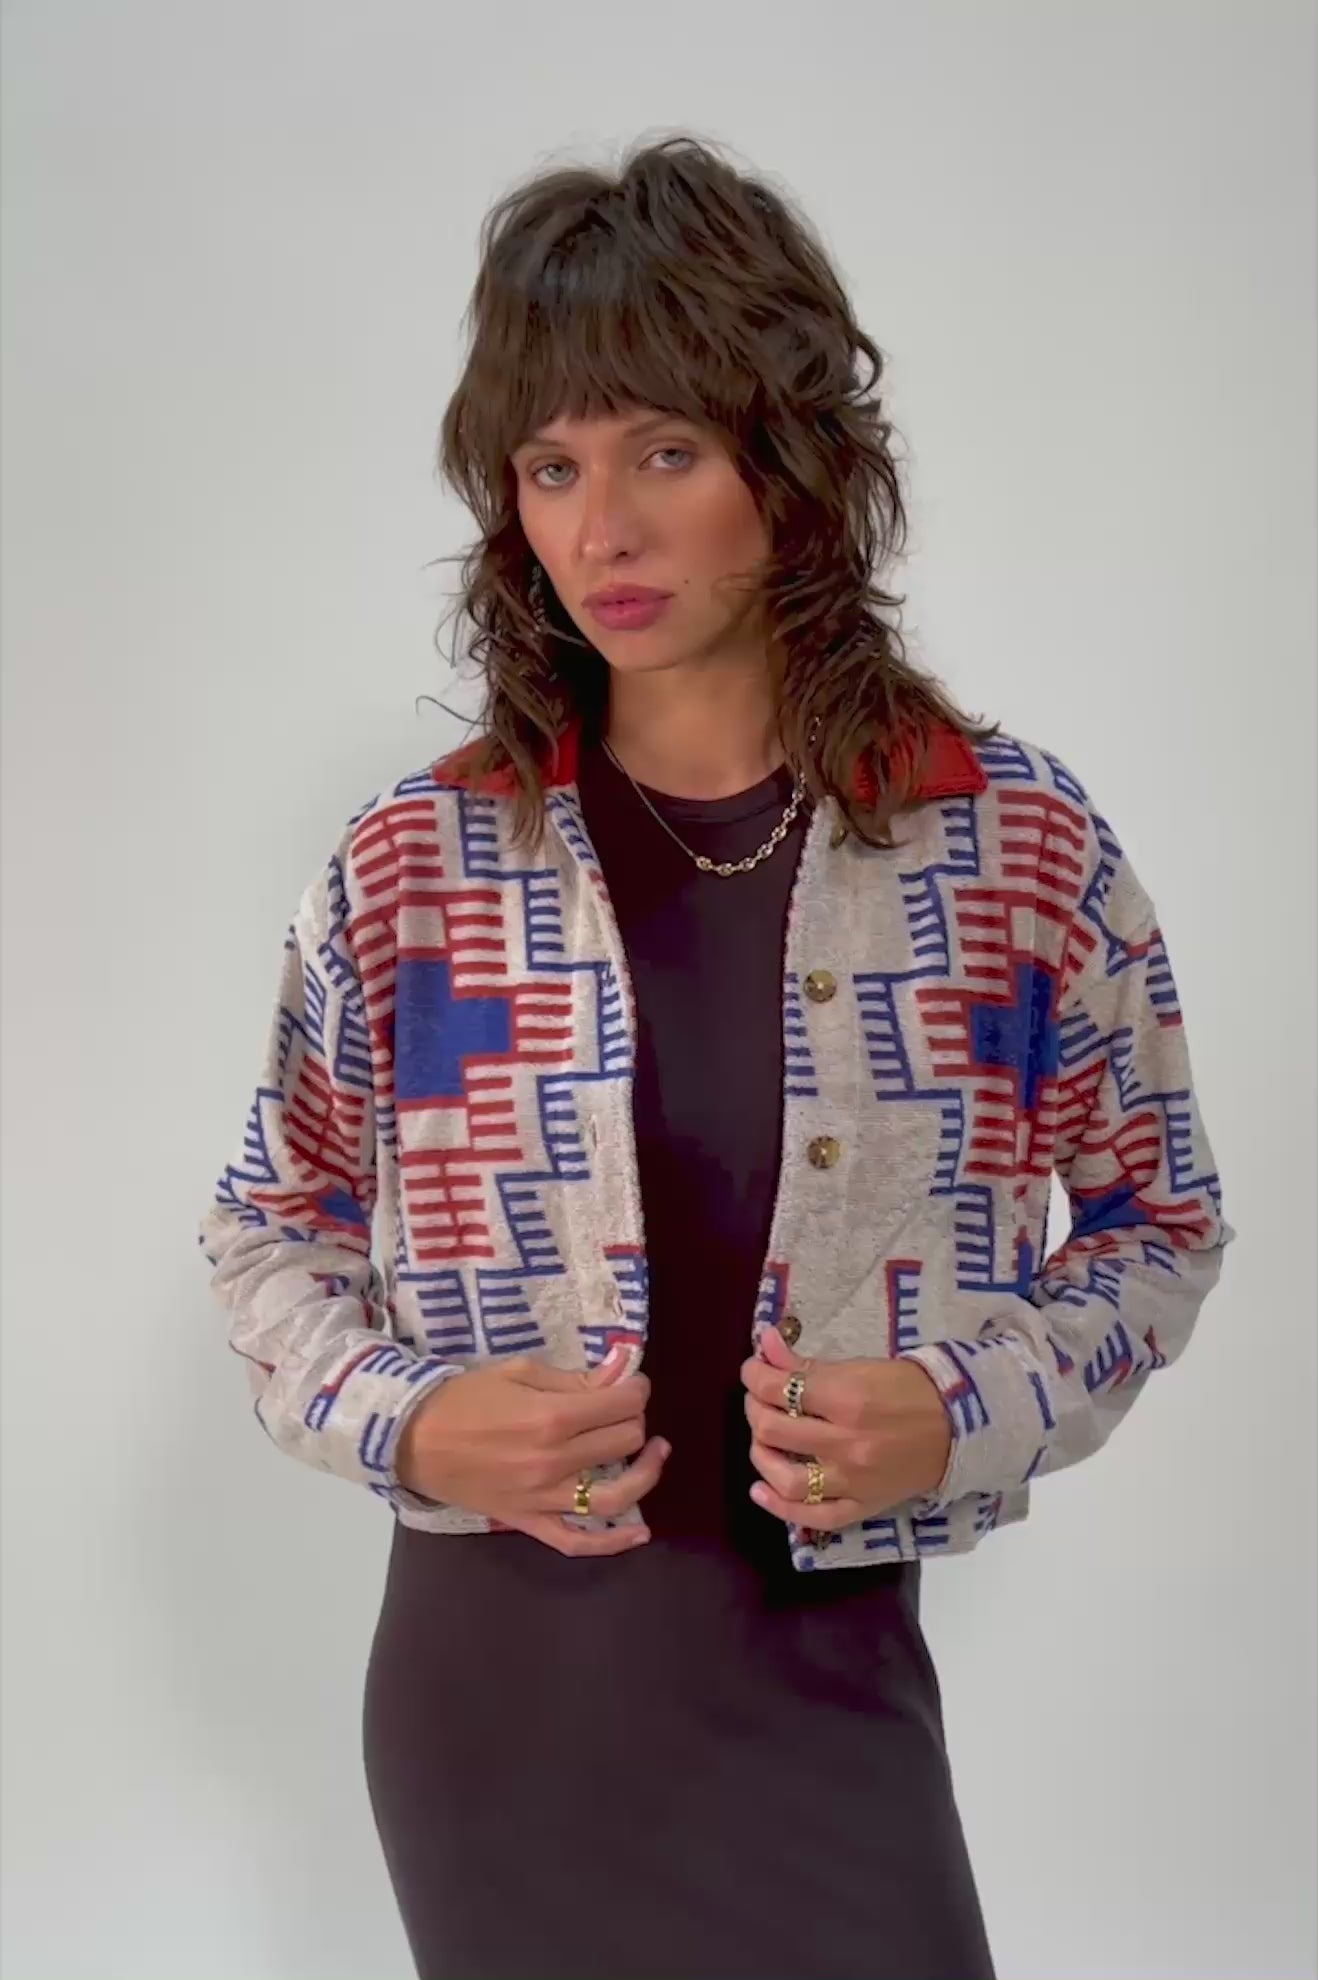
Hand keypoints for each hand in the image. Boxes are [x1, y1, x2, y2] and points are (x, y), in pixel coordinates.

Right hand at [395, 1344, 669, 1556]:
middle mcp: (554, 1462)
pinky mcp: (529, 1522)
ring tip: (656, 1453)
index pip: (620, 1405)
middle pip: (623, 1443)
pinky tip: (640, 1532)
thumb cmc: (464, 1398)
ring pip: (616, 1496)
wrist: (412, 1438)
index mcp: (551, 1418)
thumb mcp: (519, 1372)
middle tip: (622, 1408)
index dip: (635, 1389)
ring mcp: (543, 1499)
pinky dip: (613, 1542)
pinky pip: (577, 1541)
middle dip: (633, 1419)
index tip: (631, 1383)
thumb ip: (574, 1378)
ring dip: (645, 1474)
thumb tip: (622, 1368)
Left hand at [739, 1326, 952, 1529]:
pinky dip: (781, 1508)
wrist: (959, 1427)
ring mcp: (854, 1481)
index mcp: (848, 1399)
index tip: (753, 1370)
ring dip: (761, 1457)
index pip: (781, 1389)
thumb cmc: (909, 1389)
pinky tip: (762, 1491)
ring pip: (787, 1479)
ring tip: (762, 1442)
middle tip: (759, 1400)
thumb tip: (764, 1344)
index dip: (755, 1375)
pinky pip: (815, 1517)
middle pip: (774, 1431)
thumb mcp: (860, 1367)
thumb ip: (807, 1363)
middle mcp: (847, 1443)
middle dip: (754, 1410)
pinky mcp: (863, 1507)